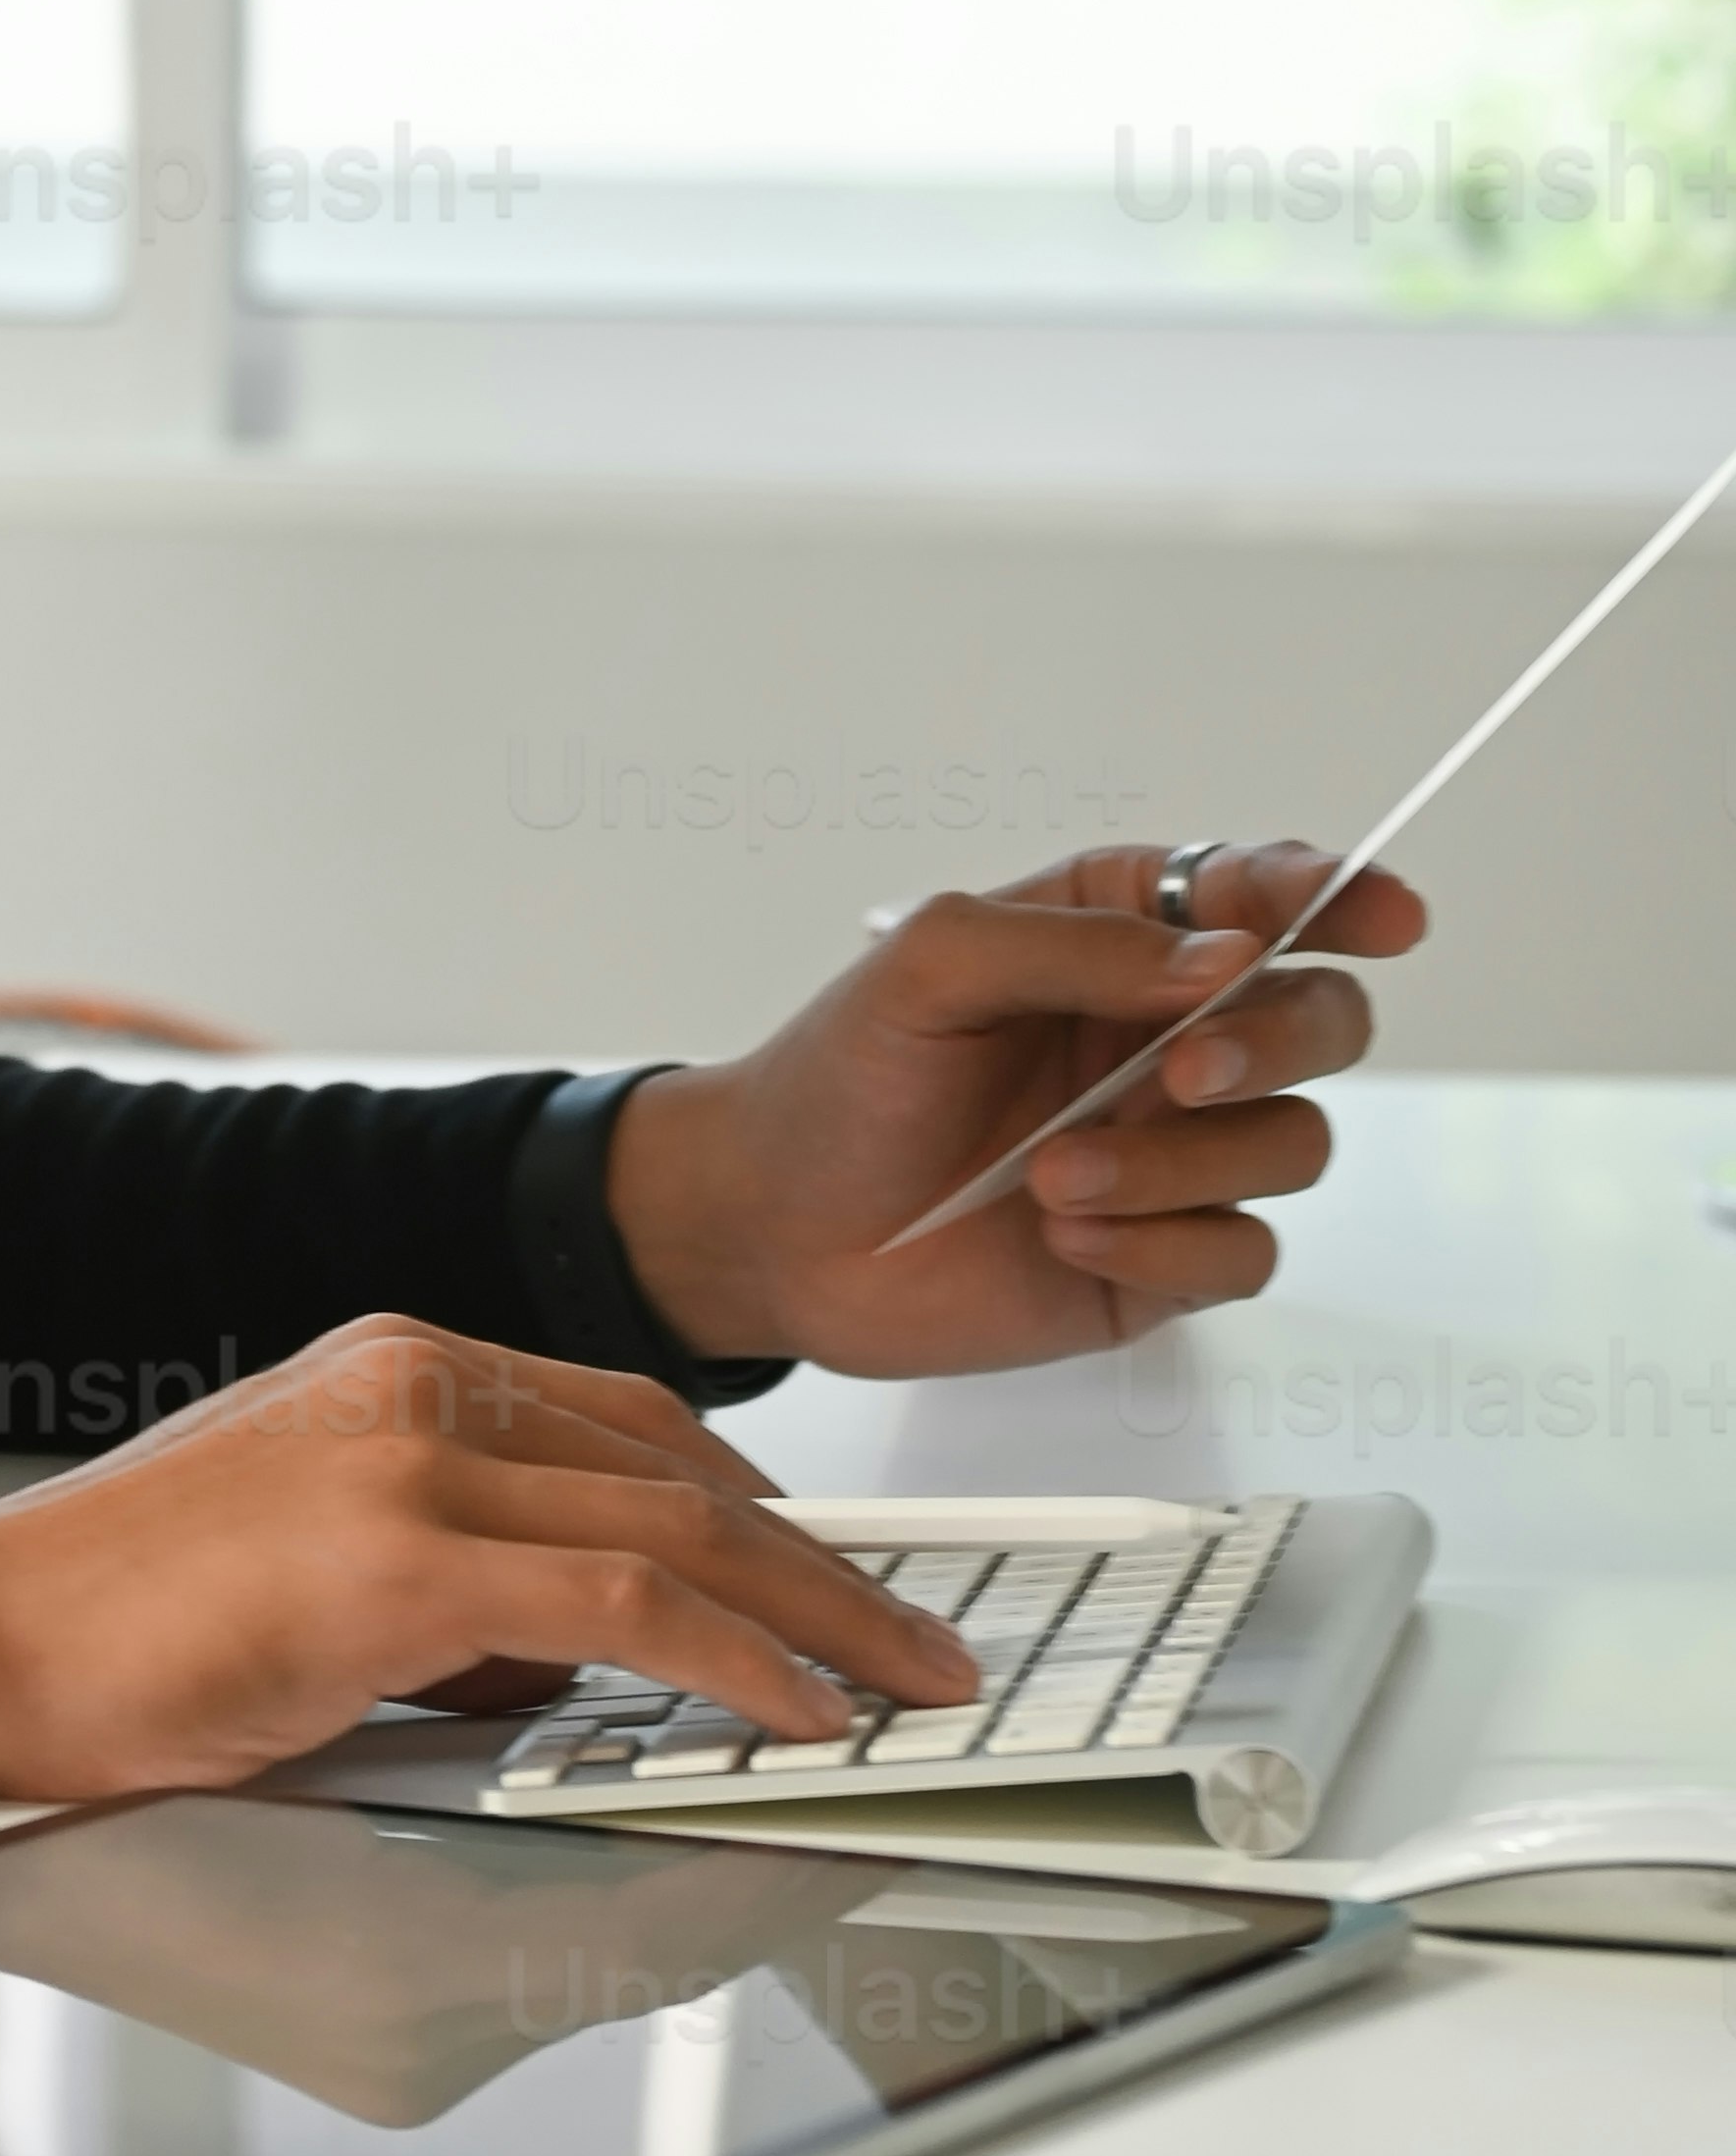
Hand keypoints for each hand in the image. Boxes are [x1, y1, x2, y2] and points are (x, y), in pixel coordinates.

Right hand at [0, 1315, 981, 1821]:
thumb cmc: (112, 1628)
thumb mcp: (309, 1572)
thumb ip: (447, 1588)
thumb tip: (561, 1664)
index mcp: (391, 1364)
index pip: (625, 1421)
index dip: (753, 1507)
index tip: (831, 1575)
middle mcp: (415, 1380)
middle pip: (682, 1465)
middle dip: (823, 1563)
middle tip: (917, 1637)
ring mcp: (411, 1456)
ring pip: (684, 1526)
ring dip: (821, 1615)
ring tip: (905, 1681)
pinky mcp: (403, 1555)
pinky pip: (630, 1606)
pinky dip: (741, 1660)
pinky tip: (802, 1711)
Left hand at [597, 835, 1427, 1379]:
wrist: (775, 1228)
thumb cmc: (843, 1079)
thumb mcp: (933, 965)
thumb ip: (1080, 945)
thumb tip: (1226, 956)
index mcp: (1123, 940)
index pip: (1266, 898)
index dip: (1339, 897)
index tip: (1380, 915)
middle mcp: (1168, 1039)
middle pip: (1321, 1020)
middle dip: (1275, 1039)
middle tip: (1179, 1070)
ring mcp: (1177, 1152)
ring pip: (1291, 1145)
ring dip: (1179, 1162)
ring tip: (1052, 1178)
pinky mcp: (1165, 1258)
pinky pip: (1240, 1252)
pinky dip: (1163, 1247)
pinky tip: (1066, 1239)